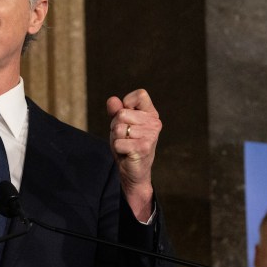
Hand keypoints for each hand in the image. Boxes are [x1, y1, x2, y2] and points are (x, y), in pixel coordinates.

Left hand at [106, 89, 160, 220]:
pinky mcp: (143, 147)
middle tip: (124, 137)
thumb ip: (116, 111)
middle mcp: (154, 123)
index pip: (140, 95)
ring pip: (118, 128)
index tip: (128, 116)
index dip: (127, 103)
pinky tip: (126, 153)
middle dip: (116, 126)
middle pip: (122, 114)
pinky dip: (117, 148)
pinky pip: (118, 142)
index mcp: (151, 114)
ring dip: (116, 138)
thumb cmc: (128, 145)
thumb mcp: (120, 125)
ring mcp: (150, 135)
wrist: (134, 171)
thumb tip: (112, 100)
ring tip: (125, 145)